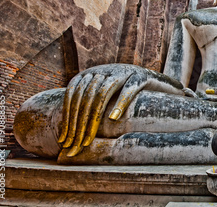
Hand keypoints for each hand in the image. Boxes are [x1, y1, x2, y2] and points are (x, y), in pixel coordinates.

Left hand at [57, 64, 183, 156]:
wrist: (153, 79)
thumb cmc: (124, 93)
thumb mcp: (102, 96)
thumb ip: (84, 106)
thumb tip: (64, 132)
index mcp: (91, 73)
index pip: (73, 96)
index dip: (67, 119)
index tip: (64, 141)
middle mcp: (105, 70)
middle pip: (86, 98)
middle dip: (79, 125)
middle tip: (76, 146)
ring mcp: (123, 71)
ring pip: (103, 94)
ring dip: (94, 119)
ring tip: (88, 139)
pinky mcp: (141, 76)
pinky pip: (129, 90)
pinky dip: (120, 103)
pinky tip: (114, 118)